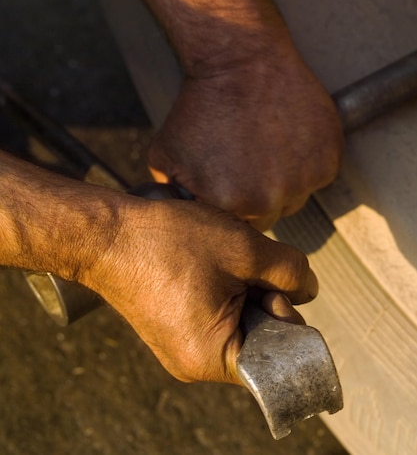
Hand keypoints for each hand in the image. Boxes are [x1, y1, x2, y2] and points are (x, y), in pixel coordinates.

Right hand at [83, 197, 316, 383]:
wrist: (105, 233)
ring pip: (237, 321)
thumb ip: (289, 271)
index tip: (270, 282)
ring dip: (241, 288)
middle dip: (262, 296)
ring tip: (218, 260)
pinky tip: (206, 264)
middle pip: (258, 337)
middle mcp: (193, 362)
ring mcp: (179, 346)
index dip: (285, 314)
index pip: (277, 354)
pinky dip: (222, 289)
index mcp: (212, 357)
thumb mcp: (244, 250)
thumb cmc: (169, 242)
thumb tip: (309, 288)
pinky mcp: (170, 328)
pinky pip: (213, 315)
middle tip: (242, 263)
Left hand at [148, 43, 342, 229]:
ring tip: (265, 146)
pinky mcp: (328, 160)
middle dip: (255, 197)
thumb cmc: (201, 106)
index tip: (225, 179)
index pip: (233, 228)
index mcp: (231, 206)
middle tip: (245, 162)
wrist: (242, 60)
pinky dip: (305, 161)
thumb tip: (179, 217)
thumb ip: (173, 194)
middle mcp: (270, 200)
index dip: (228, 205)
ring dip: (282, 181)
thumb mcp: (166, 155)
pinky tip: (286, 135)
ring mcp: (303, 181)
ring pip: (293, 198)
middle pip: (266, 218)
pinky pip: (316, 176)